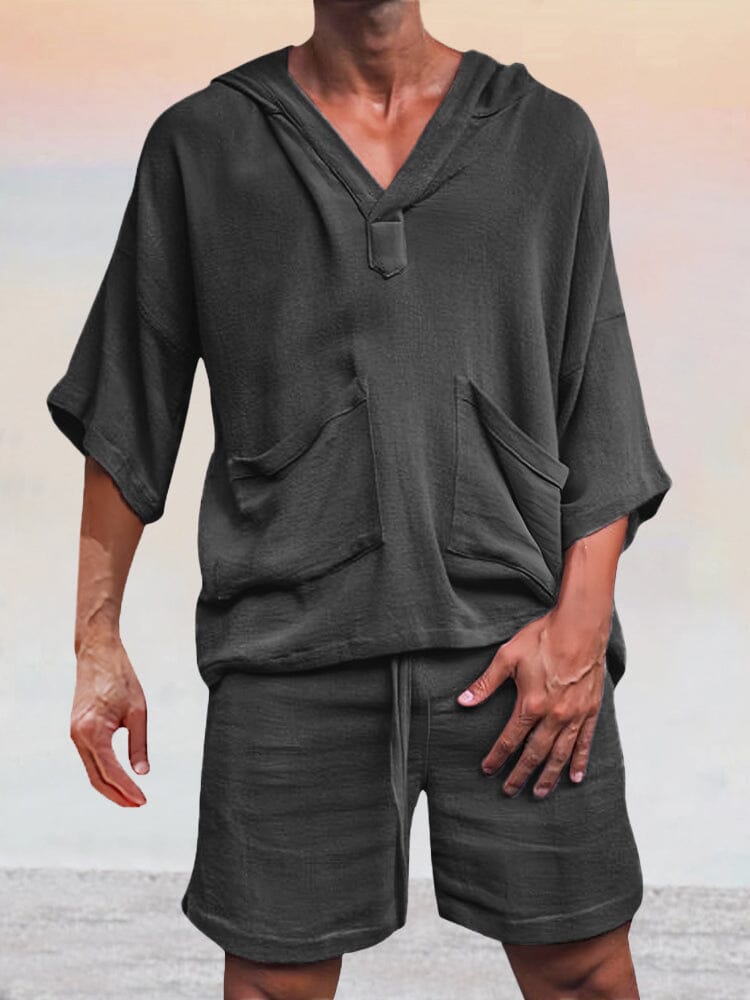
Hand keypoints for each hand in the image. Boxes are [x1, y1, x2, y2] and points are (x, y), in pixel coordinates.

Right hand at [69, 634, 149, 806]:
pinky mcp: (77, 730)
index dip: (126, 789)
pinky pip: (90, 758)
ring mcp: (75, 733)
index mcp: (92, 731)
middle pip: (96, 777)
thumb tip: (142, 773)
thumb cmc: (120, 677)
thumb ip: (139, 745)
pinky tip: (118, 779)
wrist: (98, 654)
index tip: (142, 801)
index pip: (110, 771)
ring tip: (132, 798)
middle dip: (117, 795)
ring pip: (91, 770)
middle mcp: (78, 736)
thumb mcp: (138, 712)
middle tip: (138, 805)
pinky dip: (103, 772)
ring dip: (110, 786)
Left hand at [457, 606, 608, 798]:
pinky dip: (578, 761)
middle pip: (534, 754)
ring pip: (560, 754)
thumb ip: (486, 683)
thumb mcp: (507, 657)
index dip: (497, 757)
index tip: (487, 770)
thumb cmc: (543, 638)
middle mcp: (554, 716)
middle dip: (520, 774)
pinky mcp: (591, 710)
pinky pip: (585, 742)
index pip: (509, 739)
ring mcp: (574, 715)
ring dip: (548, 776)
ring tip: (540, 793)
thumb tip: (464, 701)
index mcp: (531, 704)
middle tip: (510, 791)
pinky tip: (574, 777)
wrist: (580, 626)